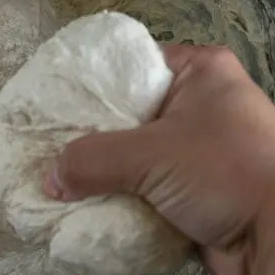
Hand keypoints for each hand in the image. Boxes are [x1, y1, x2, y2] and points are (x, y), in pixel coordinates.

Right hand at [46, 45, 274, 274]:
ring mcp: (203, 152)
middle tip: (50, 148)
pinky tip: (90, 209)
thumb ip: (92, 160)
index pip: (131, 64)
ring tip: (61, 183)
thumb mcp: (151, 155)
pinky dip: (126, 202)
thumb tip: (48, 178)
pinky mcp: (200, 193)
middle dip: (92, 139)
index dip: (91, 84)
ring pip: (138, 159)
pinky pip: (150, 192)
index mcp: (201, 72)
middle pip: (129, 115)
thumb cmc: (225, 172)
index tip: (52, 104)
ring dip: (107, 176)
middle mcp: (203, 105)